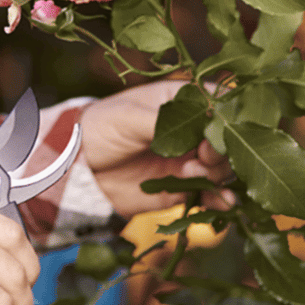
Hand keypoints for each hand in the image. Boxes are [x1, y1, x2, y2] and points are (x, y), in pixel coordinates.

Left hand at [79, 80, 232, 216]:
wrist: (78, 168)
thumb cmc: (100, 128)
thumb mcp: (129, 117)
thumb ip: (164, 122)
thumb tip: (202, 127)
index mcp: (181, 101)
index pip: (218, 104)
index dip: (226, 117)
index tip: (216, 129)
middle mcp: (191, 130)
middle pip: (225, 139)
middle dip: (220, 149)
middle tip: (202, 155)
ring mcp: (188, 159)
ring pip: (221, 167)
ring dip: (216, 173)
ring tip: (191, 174)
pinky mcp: (182, 187)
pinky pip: (209, 194)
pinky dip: (219, 200)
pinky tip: (221, 203)